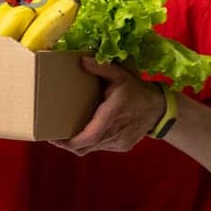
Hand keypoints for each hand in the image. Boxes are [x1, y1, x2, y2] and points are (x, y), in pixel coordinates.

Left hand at [47, 55, 162, 155]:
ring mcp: (118, 143)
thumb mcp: (121, 75)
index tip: (53, 138)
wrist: (158, 109)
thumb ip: (102, 68)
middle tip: (52, 136)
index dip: (68, 142)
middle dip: (66, 144)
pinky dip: (91, 142)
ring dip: (78, 144)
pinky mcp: (122, 146)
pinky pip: (101, 147)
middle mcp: (114, 133)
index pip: (87, 137)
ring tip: (64, 135)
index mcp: (111, 117)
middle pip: (84, 147)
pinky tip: (84, 133)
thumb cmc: (137, 91)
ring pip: (92, 149)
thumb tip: (82, 60)